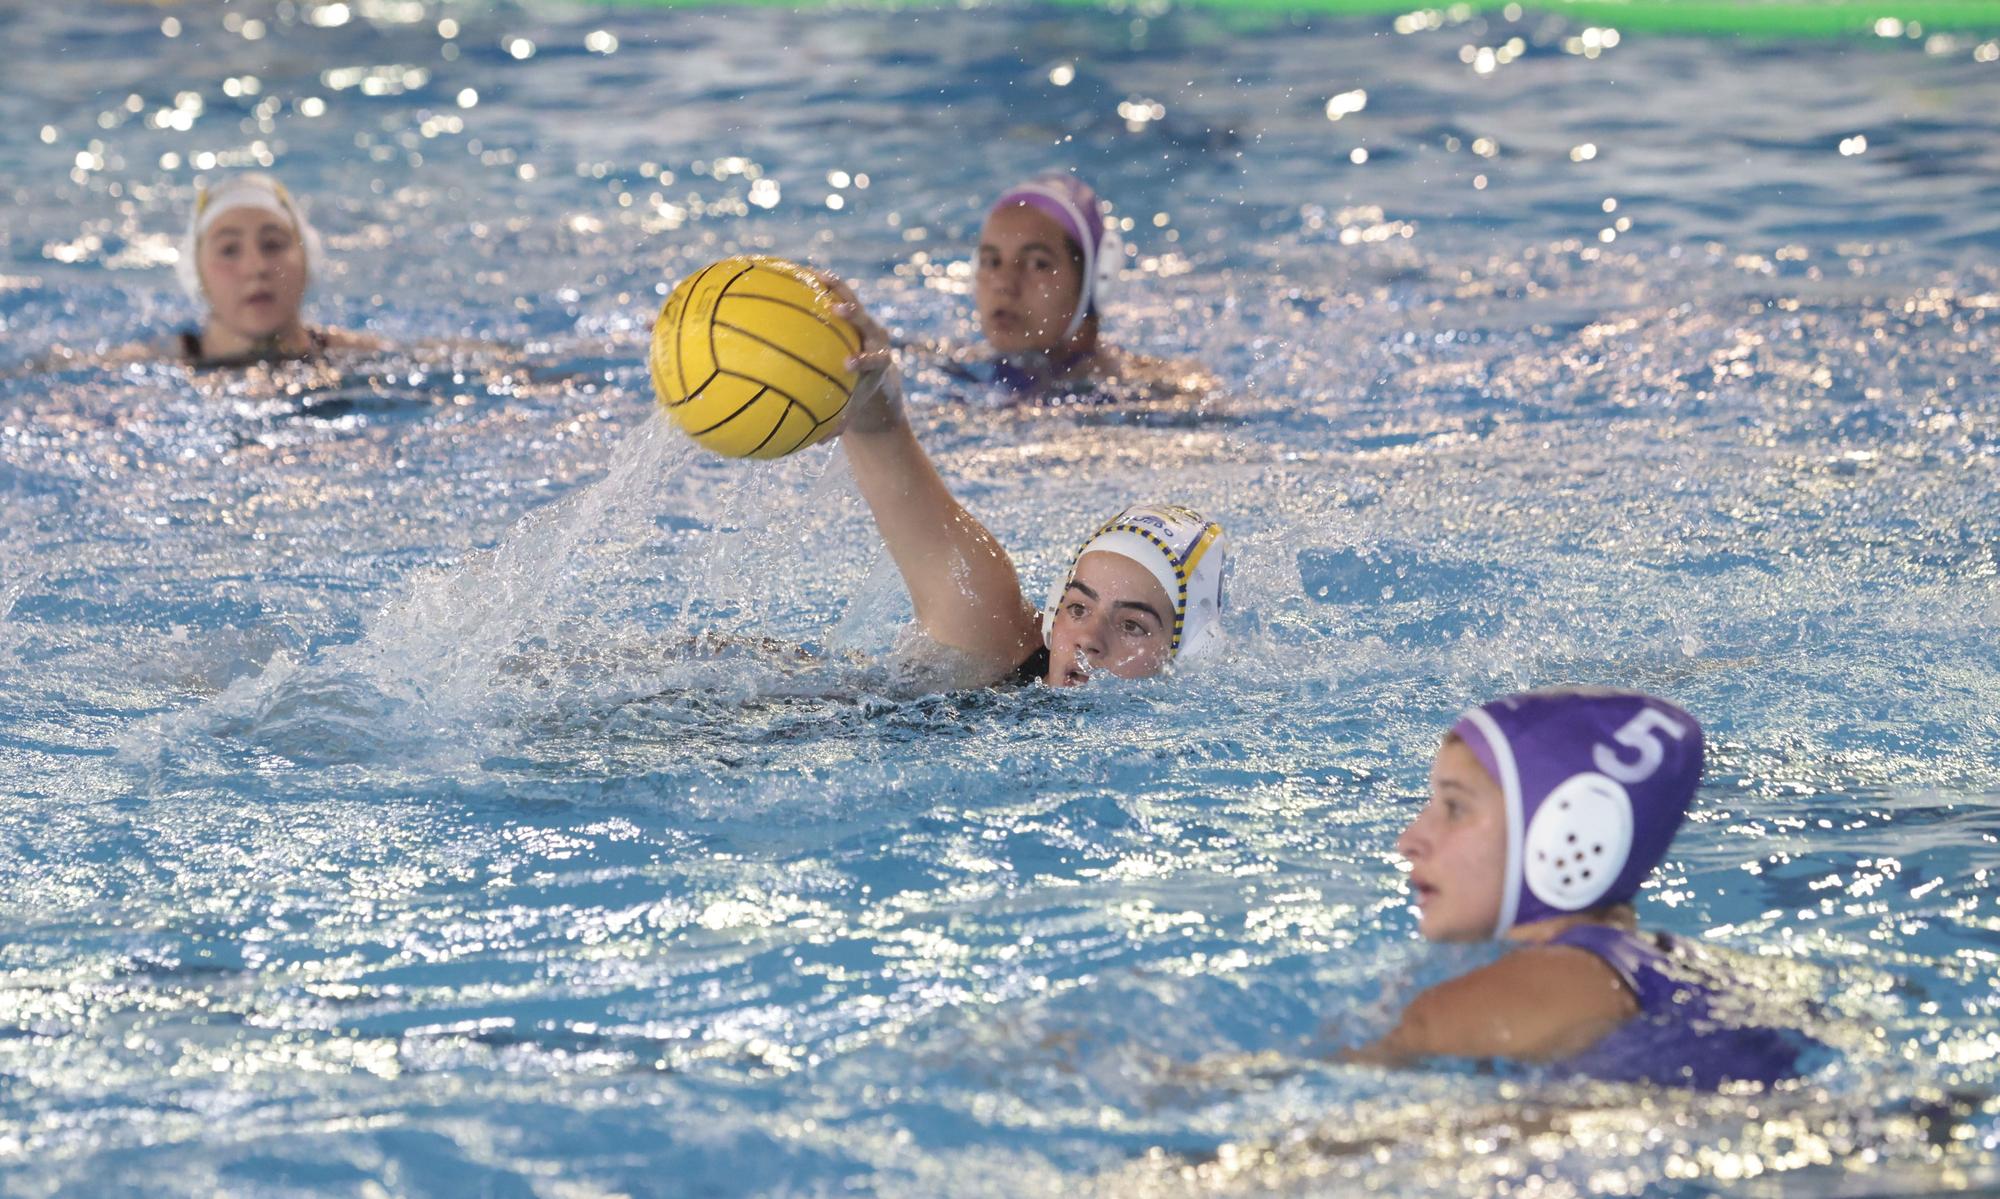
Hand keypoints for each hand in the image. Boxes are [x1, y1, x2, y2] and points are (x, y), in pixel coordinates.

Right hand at [809, 269, 903, 436]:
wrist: (879, 376)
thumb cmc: (861, 398)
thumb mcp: (852, 412)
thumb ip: (837, 425)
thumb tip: (815, 443)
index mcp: (879, 363)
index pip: (875, 359)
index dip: (864, 359)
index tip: (849, 364)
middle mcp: (875, 337)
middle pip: (867, 321)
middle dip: (854, 314)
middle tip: (837, 309)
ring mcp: (865, 321)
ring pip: (853, 299)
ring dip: (836, 288)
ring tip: (814, 275)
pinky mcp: (854, 311)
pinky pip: (836, 294)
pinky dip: (820, 286)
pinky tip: (796, 275)